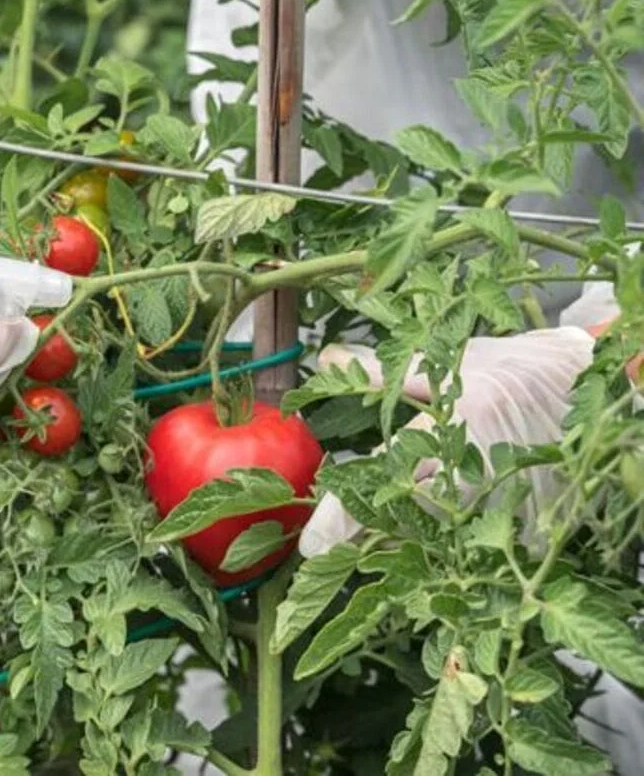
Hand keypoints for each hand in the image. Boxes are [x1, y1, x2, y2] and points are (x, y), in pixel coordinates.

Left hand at [298, 328, 595, 557]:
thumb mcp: (448, 366)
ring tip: (373, 538)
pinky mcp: (526, 528)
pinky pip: (471, 547)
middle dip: (366, 535)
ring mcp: (506, 506)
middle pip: (406, 524)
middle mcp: (478, 474)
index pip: (385, 484)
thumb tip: (330, 357)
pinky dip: (443, 545)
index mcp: (456, 429)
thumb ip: (385, 373)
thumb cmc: (513, 372)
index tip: (312, 546)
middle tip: (328, 546)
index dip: (343, 518)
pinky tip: (426, 538)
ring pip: (437, 540)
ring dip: (402, 541)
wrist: (593, 390)